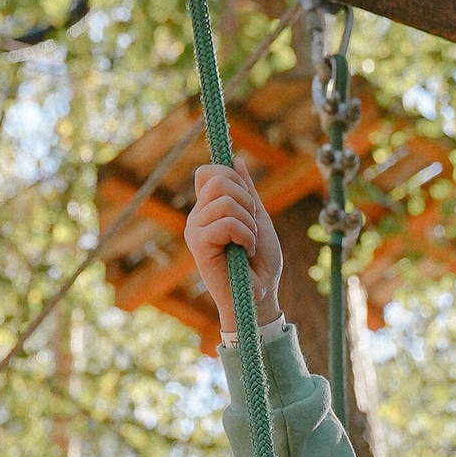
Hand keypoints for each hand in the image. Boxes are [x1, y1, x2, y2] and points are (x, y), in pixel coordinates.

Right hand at [184, 161, 285, 328]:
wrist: (259, 296)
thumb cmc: (260, 264)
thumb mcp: (258, 219)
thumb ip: (248, 191)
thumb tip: (237, 159)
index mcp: (209, 209)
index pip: (209, 171)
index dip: (231, 176)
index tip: (247, 202)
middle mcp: (197, 217)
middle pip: (218, 178)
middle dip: (246, 199)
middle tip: (251, 226)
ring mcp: (195, 230)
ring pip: (225, 200)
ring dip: (248, 222)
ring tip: (249, 243)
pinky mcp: (198, 244)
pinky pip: (226, 223)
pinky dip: (245, 235)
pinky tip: (245, 251)